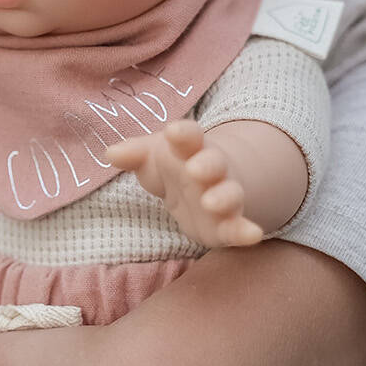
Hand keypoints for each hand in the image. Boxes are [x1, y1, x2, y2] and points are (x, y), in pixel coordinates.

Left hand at [106, 121, 262, 249]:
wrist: (205, 185)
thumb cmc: (172, 166)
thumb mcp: (150, 159)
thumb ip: (134, 154)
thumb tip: (111, 154)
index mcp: (190, 148)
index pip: (189, 136)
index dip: (183, 134)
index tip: (173, 131)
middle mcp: (211, 170)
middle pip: (213, 163)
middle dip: (206, 165)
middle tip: (194, 169)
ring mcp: (222, 196)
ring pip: (229, 195)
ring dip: (224, 197)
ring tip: (211, 202)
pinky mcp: (227, 225)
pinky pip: (239, 227)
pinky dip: (247, 231)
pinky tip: (253, 235)